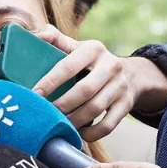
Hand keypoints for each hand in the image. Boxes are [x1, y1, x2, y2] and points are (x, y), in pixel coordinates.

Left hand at [31, 25, 132, 140]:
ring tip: (58, 124)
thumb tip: (36, 34)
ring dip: (74, 120)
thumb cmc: (92, 62)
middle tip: (45, 113)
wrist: (131, 74)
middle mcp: (111, 65)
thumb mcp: (78, 46)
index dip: (50, 82)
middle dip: (62, 104)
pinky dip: (91, 133)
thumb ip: (56, 39)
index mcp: (93, 49)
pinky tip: (77, 132)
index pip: (68, 66)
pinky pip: (108, 125)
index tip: (34, 94)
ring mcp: (121, 86)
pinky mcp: (126, 104)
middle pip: (84, 90)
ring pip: (95, 108)